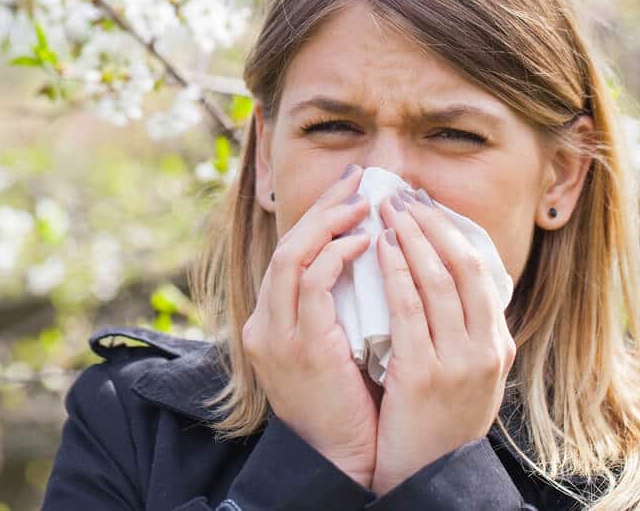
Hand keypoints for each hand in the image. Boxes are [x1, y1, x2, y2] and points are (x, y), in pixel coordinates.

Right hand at [242, 164, 377, 487]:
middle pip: (287, 245)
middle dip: (324, 207)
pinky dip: (337, 255)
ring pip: (292, 255)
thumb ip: (341, 306)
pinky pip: (311, 283)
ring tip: (366, 204)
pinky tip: (366, 241)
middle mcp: (264, 324)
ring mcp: (276, 335)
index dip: (319, 218)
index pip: (291, 254)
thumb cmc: (351, 404)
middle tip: (360, 179)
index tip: (351, 191)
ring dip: (330, 223)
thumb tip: (375, 261)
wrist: (340, 459)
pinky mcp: (298, 346)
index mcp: (272, 323)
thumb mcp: (337, 347)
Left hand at [369, 186, 516, 495]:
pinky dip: (396, 272)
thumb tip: (441, 277)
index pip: (480, 271)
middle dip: (431, 224)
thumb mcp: (465, 375)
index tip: (424, 204)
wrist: (427, 477)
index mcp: (498, 344)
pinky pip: (409, 310)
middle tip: (401, 195)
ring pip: (438, 281)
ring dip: (412, 237)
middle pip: (463, 267)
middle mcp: (487, 349)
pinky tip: (381, 248)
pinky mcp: (425, 375)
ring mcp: (459, 362)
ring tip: (388, 210)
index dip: (450, 231)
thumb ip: (461, 331)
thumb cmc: (438, 422)